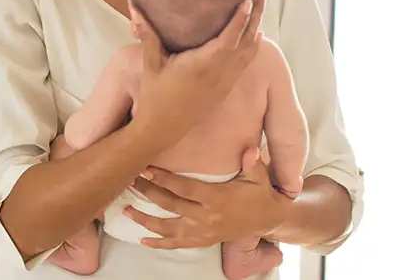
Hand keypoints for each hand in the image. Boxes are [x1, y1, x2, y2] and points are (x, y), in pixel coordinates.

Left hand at [125, 148, 292, 248]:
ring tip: (127, 210)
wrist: (268, 220)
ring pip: (168, 228)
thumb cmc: (259, 193)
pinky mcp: (202, 241)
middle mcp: (207, 217)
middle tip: (129, 179)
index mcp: (217, 199)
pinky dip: (159, 243)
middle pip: (170, 205)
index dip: (163, 179)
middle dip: (147, 192)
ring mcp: (203, 232)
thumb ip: (252, 163)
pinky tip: (142, 240)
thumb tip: (250, 150)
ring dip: (145, 220)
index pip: (184, 188)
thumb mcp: (259, 176)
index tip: (144, 168)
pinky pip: (177, 244)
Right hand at [129, 0, 267, 145]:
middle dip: (257, 14)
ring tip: (262, 6)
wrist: (162, 129)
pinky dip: (253, 47)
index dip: (240, 18)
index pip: (228, 37)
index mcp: (201, 64)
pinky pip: (245, 63)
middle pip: (247, 39)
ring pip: (250, 51)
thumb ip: (148, 36)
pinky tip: (257, 36)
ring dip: (258, 27)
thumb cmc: (154, 96)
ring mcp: (224, 82)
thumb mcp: (149, 64)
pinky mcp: (225, 88)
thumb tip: (137, 10)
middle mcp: (219, 73)